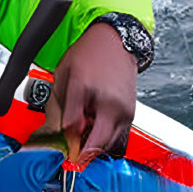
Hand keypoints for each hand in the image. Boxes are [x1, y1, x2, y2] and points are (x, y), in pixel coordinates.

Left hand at [46, 21, 137, 157]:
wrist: (116, 40)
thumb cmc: (90, 54)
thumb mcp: (66, 77)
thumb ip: (64, 108)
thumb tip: (66, 133)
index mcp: (96, 97)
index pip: (81, 135)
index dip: (69, 147)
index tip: (62, 151)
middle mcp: (116, 108)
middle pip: (98, 146)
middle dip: (82, 149)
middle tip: (69, 143)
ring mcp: (126, 113)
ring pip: (108, 144)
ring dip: (93, 143)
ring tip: (82, 127)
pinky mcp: (130, 114)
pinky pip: (116, 135)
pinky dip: (103, 135)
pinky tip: (93, 122)